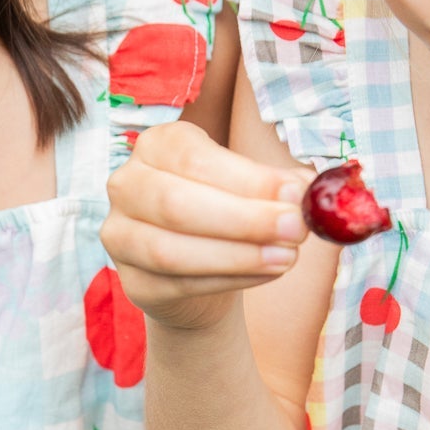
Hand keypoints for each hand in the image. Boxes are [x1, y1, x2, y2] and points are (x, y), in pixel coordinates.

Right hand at [101, 121, 309, 333]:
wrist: (200, 269)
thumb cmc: (226, 213)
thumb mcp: (251, 188)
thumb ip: (277, 186)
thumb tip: (309, 189)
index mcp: (156, 146)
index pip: (194, 158)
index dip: (246, 178)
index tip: (296, 193)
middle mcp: (127, 186)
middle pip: (176, 204)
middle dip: (243, 219)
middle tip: (295, 229)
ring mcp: (120, 237)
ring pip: (171, 250)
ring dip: (237, 255)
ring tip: (286, 257)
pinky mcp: (134, 283)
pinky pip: (180, 284)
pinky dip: (230, 280)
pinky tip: (267, 272)